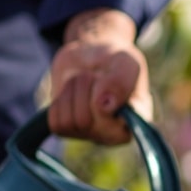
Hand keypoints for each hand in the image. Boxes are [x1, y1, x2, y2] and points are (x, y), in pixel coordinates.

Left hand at [47, 9, 153, 143]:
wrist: (91, 54)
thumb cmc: (114, 60)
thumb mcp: (125, 61)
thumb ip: (120, 82)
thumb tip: (105, 107)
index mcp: (135, 124)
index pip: (114, 130)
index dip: (103, 106)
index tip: (107, 87)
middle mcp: (114, 135)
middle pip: (84, 120)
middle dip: (83, 88)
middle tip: (94, 76)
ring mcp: (91, 135)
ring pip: (69, 120)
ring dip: (71, 91)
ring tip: (84, 82)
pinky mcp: (70, 130)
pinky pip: (55, 121)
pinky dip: (60, 100)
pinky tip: (73, 93)